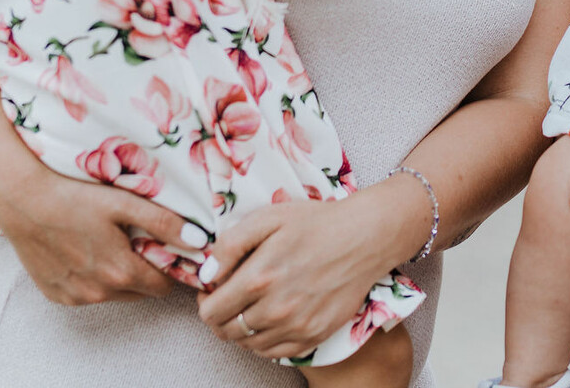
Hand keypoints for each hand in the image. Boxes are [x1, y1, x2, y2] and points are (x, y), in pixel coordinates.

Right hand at [0, 164, 189, 304]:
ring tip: (106, 242)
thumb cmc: (76, 195)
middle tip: (134, 241)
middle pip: (139, 292)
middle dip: (143, 271)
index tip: (165, 250)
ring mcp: (75, 297)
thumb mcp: (124, 203)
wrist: (22, 199)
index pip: (163, 287)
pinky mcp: (55, 295)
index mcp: (121, 272)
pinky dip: (90, 279)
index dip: (168, 269)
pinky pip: (85, 294)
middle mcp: (99, 293)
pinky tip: (81, 251)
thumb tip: (200, 241)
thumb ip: (164, 223)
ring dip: (116, 276)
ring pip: (113, 295)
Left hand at [197, 190, 411, 359]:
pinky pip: (274, 352)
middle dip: (219, 317)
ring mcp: (297, 326)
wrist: (364, 238)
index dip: (205, 301)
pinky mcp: (314, 336)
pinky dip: (263, 341)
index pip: (211, 312)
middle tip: (227, 299)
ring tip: (249, 307)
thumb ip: (229, 245)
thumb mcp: (268, 218)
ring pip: (248, 344)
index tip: (212, 290)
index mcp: (259, 277)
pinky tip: (268, 320)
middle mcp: (276, 308)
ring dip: (241, 329)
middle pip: (226, 331)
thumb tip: (206, 275)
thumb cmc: (316, 223)